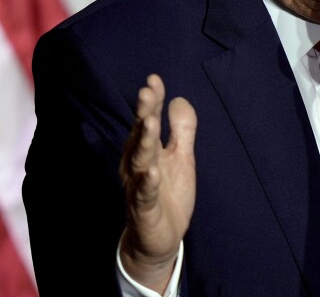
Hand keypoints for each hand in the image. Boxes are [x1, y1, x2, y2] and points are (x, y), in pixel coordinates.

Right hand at [119, 74, 196, 291]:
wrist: (159, 239)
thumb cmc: (167, 193)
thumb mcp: (181, 157)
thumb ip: (182, 129)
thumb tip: (179, 98)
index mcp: (146, 150)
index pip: (148, 119)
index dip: (152, 100)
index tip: (155, 79)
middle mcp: (137, 165)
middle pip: (140, 135)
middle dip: (143, 113)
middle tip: (146, 91)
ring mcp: (138, 186)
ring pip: (140, 161)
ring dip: (144, 141)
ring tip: (150, 122)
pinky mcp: (144, 210)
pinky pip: (144, 195)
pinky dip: (147, 183)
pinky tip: (151, 172)